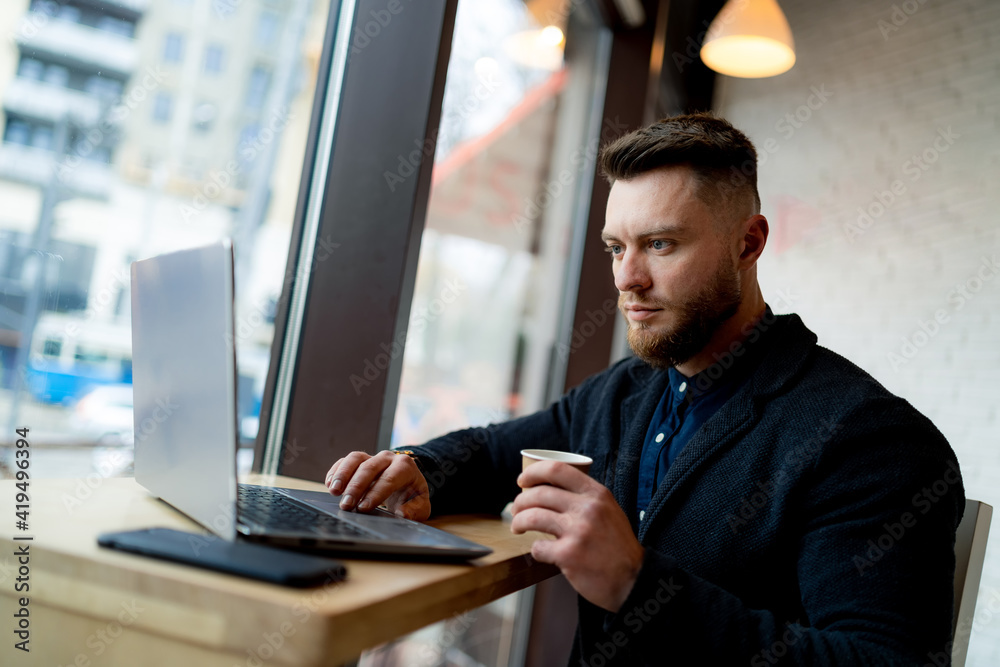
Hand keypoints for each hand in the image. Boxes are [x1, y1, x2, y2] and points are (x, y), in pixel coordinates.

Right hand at [325, 450, 430, 519]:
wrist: (407, 482)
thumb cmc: (412, 495)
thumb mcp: (420, 506)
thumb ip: (414, 510)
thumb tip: (403, 513)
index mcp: (405, 467)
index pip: (389, 478)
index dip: (375, 493)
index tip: (363, 508)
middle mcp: (388, 458)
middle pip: (369, 468)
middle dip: (356, 487)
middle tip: (346, 505)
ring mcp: (373, 457)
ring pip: (355, 459)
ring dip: (343, 474)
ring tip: (334, 491)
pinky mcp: (360, 460)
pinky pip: (345, 460)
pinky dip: (336, 471)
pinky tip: (330, 485)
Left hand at [510, 460, 644, 611]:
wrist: (634, 579)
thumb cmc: (617, 547)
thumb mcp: (609, 511)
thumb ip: (585, 498)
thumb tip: (550, 488)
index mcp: (597, 494)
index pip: (557, 469)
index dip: (533, 472)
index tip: (522, 480)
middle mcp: (587, 509)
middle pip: (539, 493)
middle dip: (520, 501)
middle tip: (516, 509)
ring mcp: (578, 531)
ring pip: (533, 517)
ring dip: (519, 521)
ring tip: (517, 526)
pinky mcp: (569, 555)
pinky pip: (538, 547)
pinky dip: (535, 549)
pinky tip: (541, 551)